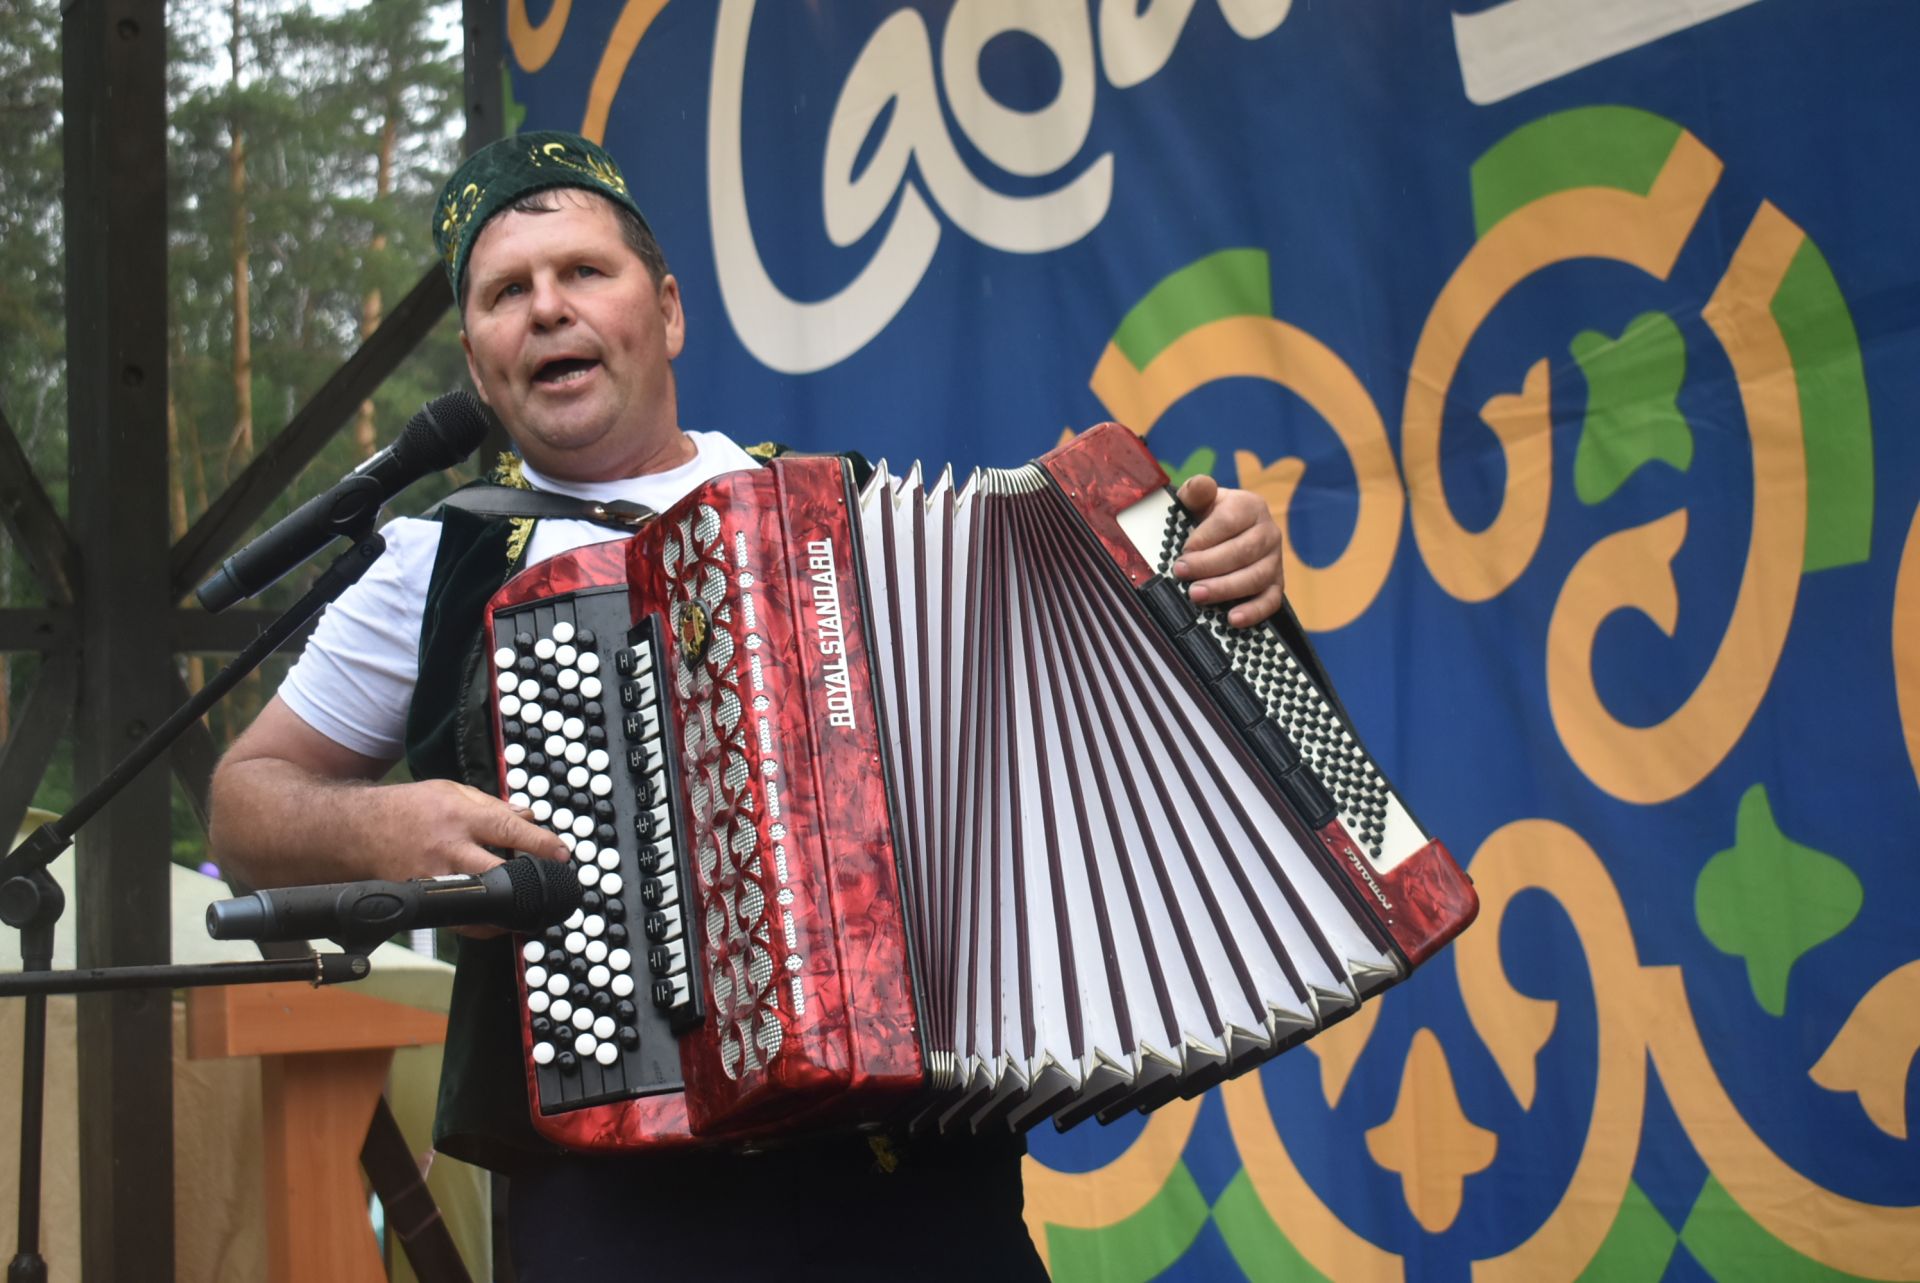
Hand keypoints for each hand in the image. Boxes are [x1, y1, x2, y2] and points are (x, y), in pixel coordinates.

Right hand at [354, 779, 573, 938]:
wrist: (358, 830)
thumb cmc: (410, 808)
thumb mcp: (452, 791)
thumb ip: (493, 805)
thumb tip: (530, 816)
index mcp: (458, 817)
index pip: (506, 829)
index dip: (539, 842)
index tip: (563, 853)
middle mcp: (447, 850)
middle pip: (494, 871)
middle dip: (527, 880)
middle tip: (552, 885)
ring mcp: (434, 879)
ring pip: (479, 902)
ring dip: (509, 907)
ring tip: (532, 907)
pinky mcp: (425, 901)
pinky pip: (460, 923)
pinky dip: (485, 926)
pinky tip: (502, 921)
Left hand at [1172, 475, 1285, 627]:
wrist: (1227, 535)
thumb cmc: (1209, 517)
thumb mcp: (1200, 500)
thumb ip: (1197, 491)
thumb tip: (1200, 486)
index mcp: (1250, 506)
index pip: (1230, 521)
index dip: (1205, 537)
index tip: (1183, 550)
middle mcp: (1268, 532)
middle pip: (1243, 551)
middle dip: (1209, 565)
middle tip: (1181, 573)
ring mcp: (1275, 560)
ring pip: (1256, 577)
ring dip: (1225, 588)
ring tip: (1196, 595)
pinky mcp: (1277, 584)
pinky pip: (1271, 600)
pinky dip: (1253, 611)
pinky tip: (1232, 619)